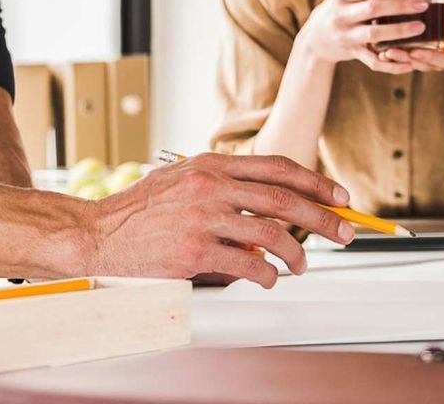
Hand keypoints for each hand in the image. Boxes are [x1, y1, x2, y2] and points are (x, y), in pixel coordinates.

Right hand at [84, 152, 354, 287]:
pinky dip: (267, 275)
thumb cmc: (142, 211)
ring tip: (301, 266)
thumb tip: (273, 212)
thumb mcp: (184, 181)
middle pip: (285, 201)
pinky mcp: (195, 252)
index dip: (315, 183)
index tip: (339, 197)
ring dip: (296, 255)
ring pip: (271, 236)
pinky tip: (269, 278)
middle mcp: (212, 187)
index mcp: (212, 165)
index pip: (278, 169)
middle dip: (323, 219)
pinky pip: (247, 266)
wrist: (98, 233)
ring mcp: (204, 219)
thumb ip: (227, 189)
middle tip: (345, 233)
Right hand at [296, 0, 431, 74]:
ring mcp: (346, 35)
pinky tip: (409, 63)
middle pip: (373, 8)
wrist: (314, 40)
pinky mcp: (351, 53)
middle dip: (400, 6)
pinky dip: (391, 64)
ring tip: (420, 27)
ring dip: (399, 31)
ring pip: (374, 34)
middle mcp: (342, 15)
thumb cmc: (339, 11)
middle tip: (423, 5)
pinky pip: (373, 61)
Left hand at [387, 0, 443, 73]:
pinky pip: (412, 63)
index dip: (431, 57)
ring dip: (400, 61)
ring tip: (384, 52)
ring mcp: (435, 60)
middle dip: (409, 60)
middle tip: (392, 51)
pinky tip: (382, 52)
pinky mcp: (426, 59)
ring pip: (417, 65)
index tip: (416, 51)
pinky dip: (398, 61)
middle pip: (426, 65)